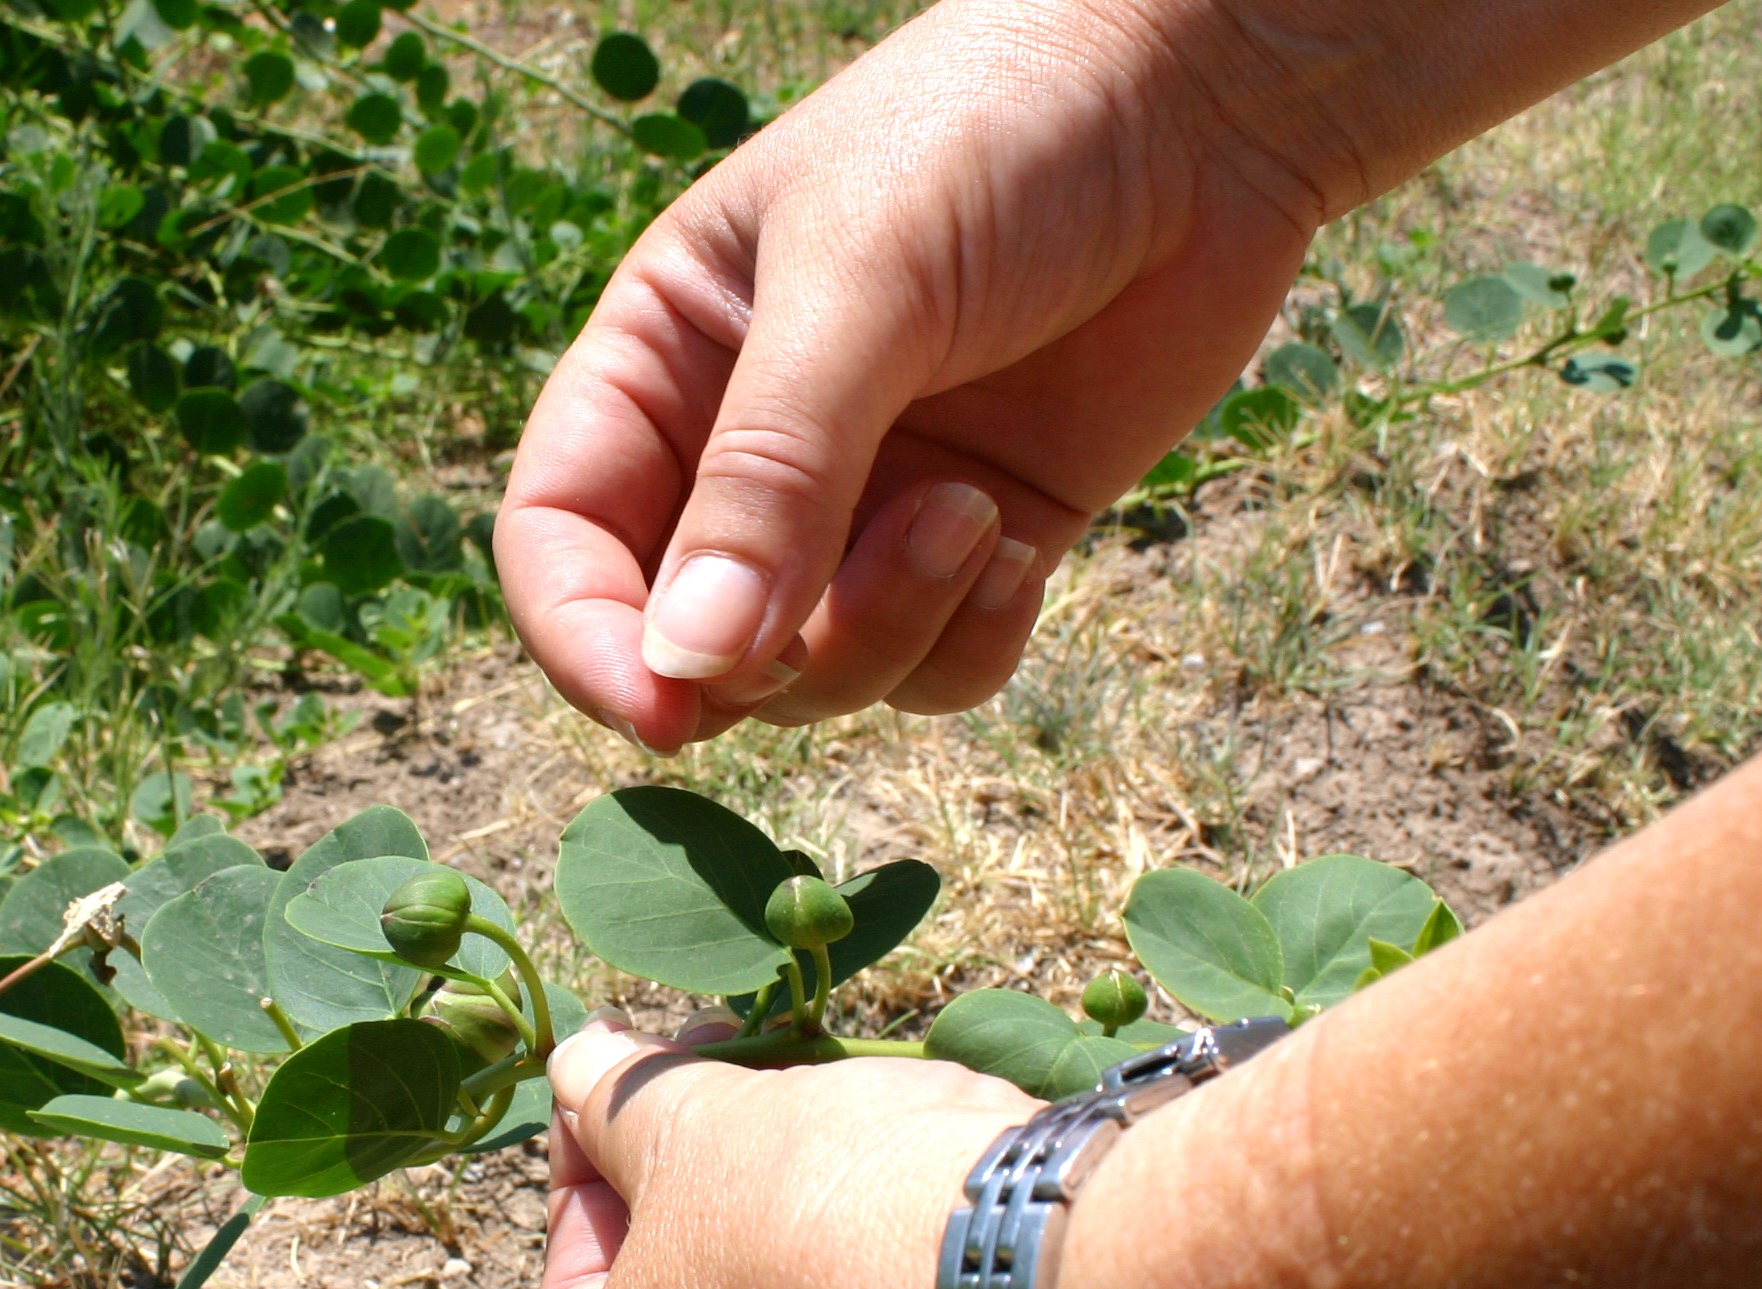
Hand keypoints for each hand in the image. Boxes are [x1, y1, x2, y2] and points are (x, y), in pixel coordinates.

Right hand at [494, 0, 1327, 749]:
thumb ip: (771, 477)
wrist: (1200, 105)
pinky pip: (933, 672)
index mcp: (661, 364)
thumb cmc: (993, 139)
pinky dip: (969, 640)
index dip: (589, 641)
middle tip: (861, 590)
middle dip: (765, 657)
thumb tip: (689, 665)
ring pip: (814, 675)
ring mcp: (862, 507)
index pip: (561, 538)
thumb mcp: (860, 286)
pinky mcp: (977, 542)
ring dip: (889, 632)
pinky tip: (1022, 541)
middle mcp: (742, 452)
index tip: (661, 711)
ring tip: (976, 515)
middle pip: (684, 641)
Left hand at [524, 1019, 1033, 1288]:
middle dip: (715, 1182)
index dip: (601, 1143)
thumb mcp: (703, 1130)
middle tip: (753, 1081)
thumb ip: (624, 1100)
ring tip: (861, 1122)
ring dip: (812, 1231)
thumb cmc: (818, 1228)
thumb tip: (574, 1062)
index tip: (641, 1070)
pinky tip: (932, 1214)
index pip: (568, 1265)